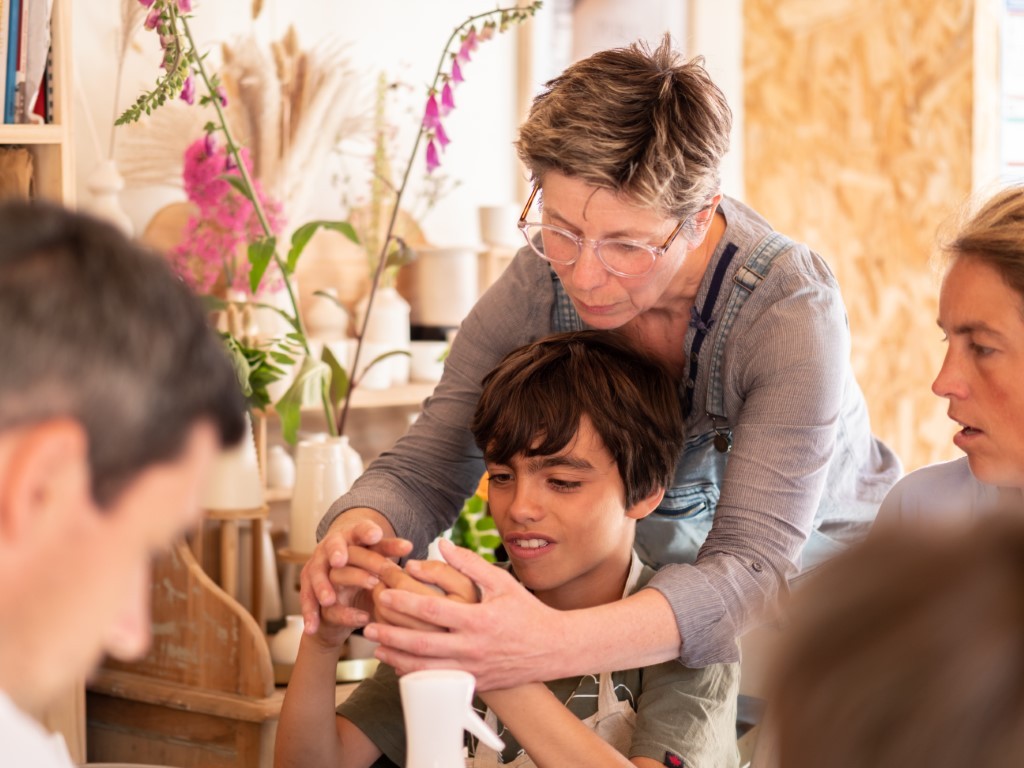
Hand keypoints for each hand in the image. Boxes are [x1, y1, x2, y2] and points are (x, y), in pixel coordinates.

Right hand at [299, 508, 412, 633]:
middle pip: (335, 548)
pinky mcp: (310, 594)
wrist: (339, 600)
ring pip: (318, 575)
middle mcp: (332, 552)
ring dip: (322, 587)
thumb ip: (390, 556)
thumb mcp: (378, 565)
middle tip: (340, 560)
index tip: (376, 535)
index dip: (367, 532)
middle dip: (337, 553)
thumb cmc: (365, 576)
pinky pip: (311, 602)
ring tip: (329, 599)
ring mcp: (319, 572)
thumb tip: (409, 546)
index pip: (360, 530)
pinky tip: (321, 625)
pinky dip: (314, 614)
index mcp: (352, 540)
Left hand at [363, 538, 564, 689]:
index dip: (404, 603)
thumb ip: (470, 564)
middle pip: (421, 643)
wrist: (553, 649)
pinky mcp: (474, 684)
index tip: (384, 595)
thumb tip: (442, 545)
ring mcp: (472, 669)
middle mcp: (473, 647)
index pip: (432, 610)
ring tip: (377, 649)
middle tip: (368, 627)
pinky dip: (416, 676)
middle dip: (391, 635)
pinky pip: (438, 682)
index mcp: (479, 619)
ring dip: (397, 659)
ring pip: (425, 669)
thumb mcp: (502, 583)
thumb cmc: (527, 613)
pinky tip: (401, 667)